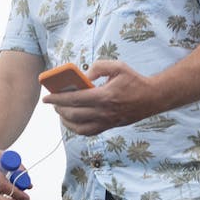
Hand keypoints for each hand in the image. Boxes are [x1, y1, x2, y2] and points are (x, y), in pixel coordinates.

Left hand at [41, 59, 155, 135]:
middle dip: (59, 109)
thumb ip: (99, 67)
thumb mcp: (118, 66)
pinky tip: (72, 122)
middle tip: (53, 103)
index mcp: (104, 96)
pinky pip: (89, 132)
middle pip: (73, 114)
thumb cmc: (134, 80)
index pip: (74, 99)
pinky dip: (77, 129)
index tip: (47, 97)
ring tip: (60, 112)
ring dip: (66, 121)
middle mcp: (104, 112)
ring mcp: (107, 121)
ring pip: (79, 127)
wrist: (153, 97)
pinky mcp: (110, 126)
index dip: (57, 99)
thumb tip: (84, 76)